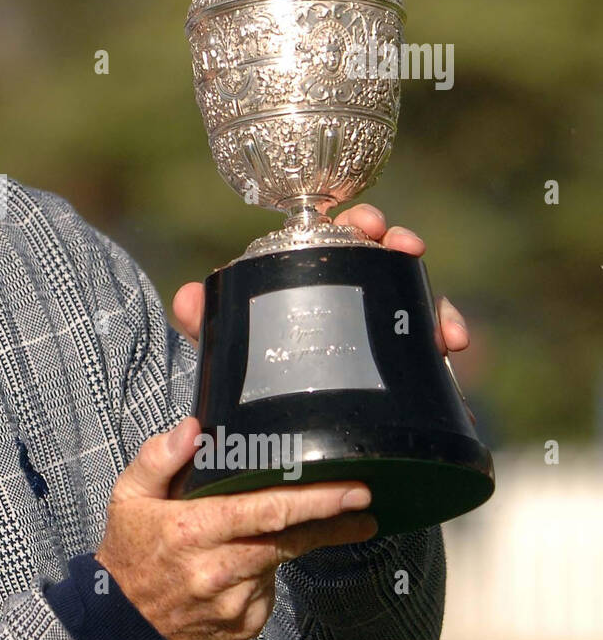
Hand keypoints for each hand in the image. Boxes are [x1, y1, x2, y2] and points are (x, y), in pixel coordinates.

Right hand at [95, 416, 378, 639]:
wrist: (121, 627)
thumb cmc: (128, 551)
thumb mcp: (129, 495)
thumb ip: (159, 457)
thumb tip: (193, 427)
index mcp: (193, 530)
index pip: (267, 511)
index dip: (315, 501)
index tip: (353, 490)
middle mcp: (219, 568)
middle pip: (289, 538)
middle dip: (331, 520)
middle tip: (364, 505)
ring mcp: (235, 602)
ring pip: (280, 561)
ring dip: (289, 542)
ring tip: (284, 530)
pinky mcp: (245, 624)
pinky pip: (269, 589)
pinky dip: (264, 572)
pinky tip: (241, 565)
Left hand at [168, 202, 470, 353]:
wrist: (271, 418)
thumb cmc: (251, 361)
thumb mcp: (227, 339)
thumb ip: (204, 318)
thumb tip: (187, 298)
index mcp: (313, 276)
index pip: (340, 236)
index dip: (358, 221)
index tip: (368, 224)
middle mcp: (352, 295)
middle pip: (385, 257)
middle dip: (401, 244)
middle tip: (406, 247)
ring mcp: (378, 329)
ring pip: (416, 303)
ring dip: (437, 306)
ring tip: (445, 328)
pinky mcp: (398, 367)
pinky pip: (428, 354)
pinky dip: (442, 352)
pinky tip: (452, 358)